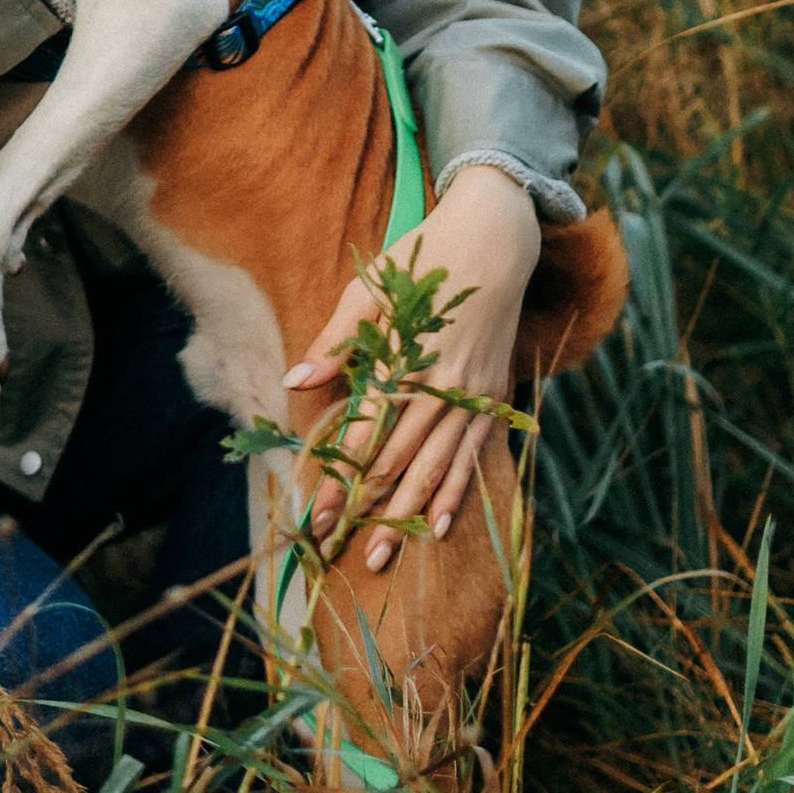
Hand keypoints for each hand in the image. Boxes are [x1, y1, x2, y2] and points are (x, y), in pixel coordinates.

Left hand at [283, 163, 539, 570]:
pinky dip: (455, 492)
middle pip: (399, 460)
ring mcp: (474, 393)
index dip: (339, 478)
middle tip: (337, 549)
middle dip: (367, 508)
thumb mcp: (373, 287)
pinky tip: (438, 527)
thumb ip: (337, 340)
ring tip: (381, 556)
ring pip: (436, 467)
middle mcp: (443, 382)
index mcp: (407, 355)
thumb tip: (296, 380)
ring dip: (406, 515)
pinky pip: (473, 455)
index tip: (315, 514)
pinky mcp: (493, 395)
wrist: (497, 236)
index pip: (365, 433)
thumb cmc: (425, 257)